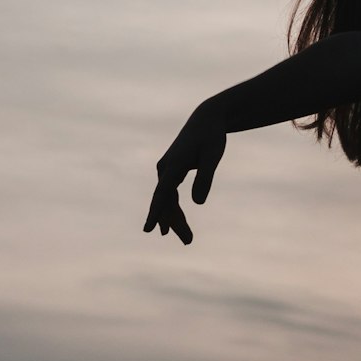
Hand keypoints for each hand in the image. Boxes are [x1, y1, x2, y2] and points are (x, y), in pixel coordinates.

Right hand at [144, 106, 226, 245]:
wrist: (207, 119)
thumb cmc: (212, 137)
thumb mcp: (213, 156)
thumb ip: (205, 178)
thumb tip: (198, 203)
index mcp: (173, 166)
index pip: (162, 194)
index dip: (156, 213)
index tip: (148, 230)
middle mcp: (165, 169)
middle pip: (165, 201)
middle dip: (174, 222)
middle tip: (188, 242)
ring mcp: (166, 170)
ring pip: (167, 200)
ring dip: (175, 219)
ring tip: (186, 239)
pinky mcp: (172, 171)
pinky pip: (170, 195)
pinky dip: (173, 209)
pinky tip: (176, 223)